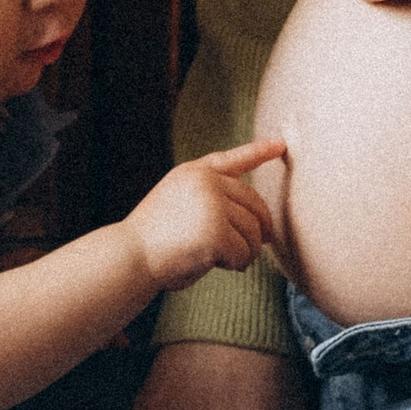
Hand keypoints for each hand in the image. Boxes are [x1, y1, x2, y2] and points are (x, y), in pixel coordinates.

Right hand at [119, 136, 285, 292]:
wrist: (130, 257)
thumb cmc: (154, 241)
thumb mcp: (179, 206)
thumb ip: (211, 202)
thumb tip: (259, 227)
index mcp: (193, 173)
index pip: (233, 160)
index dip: (259, 152)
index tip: (280, 144)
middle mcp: (205, 182)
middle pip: (254, 204)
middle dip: (257, 230)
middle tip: (250, 250)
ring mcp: (211, 204)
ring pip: (252, 231)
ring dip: (245, 252)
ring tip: (226, 261)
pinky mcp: (216, 230)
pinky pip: (244, 252)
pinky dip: (235, 264)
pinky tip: (215, 264)